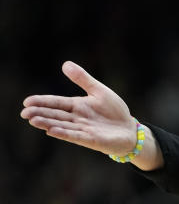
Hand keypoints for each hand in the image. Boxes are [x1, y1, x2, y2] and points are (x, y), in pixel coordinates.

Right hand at [21, 61, 162, 169]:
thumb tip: (65, 64)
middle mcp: (77, 118)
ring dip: (48, 123)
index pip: (56, 103)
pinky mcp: (91, 139)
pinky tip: (52, 131)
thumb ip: (83, 79)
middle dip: (40, 114)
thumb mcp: (99, 91)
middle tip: (24, 113)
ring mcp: (83, 129)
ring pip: (62, 126)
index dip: (42, 102)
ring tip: (33, 120)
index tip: (27, 101)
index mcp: (77, 106)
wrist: (129, 129)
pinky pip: (76, 136)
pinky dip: (64, 133)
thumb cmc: (115, 111)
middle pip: (55, 115)